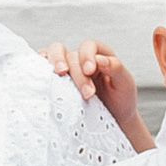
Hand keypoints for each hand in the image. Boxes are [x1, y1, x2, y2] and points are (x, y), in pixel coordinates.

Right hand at [48, 35, 147, 149]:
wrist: (114, 120)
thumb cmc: (121, 100)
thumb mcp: (126, 84)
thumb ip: (116, 68)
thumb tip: (100, 59)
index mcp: (99, 54)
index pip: (88, 46)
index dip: (87, 55)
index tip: (90, 71)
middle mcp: (80, 58)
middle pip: (69, 53)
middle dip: (75, 70)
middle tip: (86, 92)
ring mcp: (66, 68)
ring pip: (53, 54)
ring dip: (54, 63)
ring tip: (59, 74)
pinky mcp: (55, 80)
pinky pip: (42, 66)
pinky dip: (39, 66)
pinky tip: (41, 74)